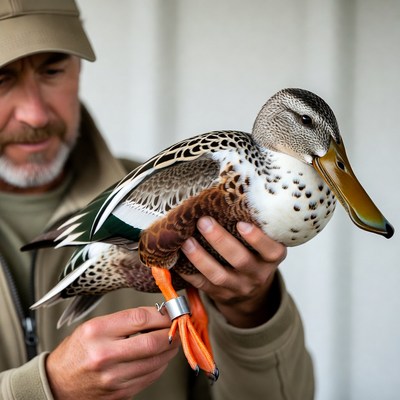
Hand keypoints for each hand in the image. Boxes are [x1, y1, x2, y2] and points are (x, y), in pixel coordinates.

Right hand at [46, 307, 179, 399]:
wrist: (58, 383)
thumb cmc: (78, 351)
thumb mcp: (95, 326)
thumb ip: (126, 320)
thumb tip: (158, 315)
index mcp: (97, 332)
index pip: (140, 318)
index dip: (161, 314)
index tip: (170, 312)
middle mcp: (105, 355)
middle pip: (152, 342)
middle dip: (171, 333)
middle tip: (177, 326)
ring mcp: (114, 377)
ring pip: (156, 361)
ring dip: (170, 349)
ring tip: (171, 340)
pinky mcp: (121, 392)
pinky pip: (151, 376)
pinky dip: (160, 364)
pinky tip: (159, 356)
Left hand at [180, 217, 286, 327]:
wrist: (252, 292)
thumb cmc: (255, 255)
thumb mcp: (264, 244)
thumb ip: (254, 226)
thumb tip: (225, 198)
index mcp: (272, 257)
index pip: (271, 250)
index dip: (257, 238)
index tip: (241, 223)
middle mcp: (258, 274)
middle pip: (240, 260)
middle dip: (220, 240)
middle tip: (203, 221)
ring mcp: (239, 287)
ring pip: (218, 275)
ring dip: (200, 257)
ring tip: (186, 241)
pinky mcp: (220, 295)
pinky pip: (202, 284)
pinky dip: (189, 272)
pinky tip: (178, 258)